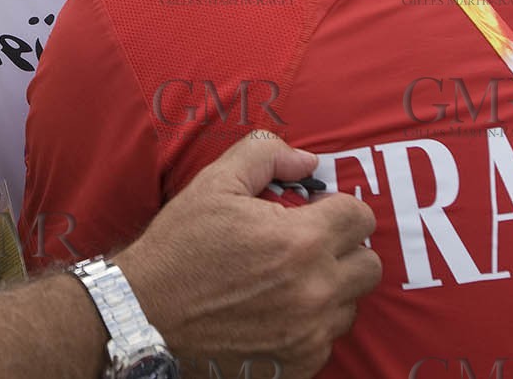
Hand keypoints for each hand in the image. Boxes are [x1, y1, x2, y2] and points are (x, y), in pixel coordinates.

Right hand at [114, 132, 379, 378]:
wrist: (144, 315)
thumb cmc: (179, 246)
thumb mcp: (214, 183)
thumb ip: (265, 155)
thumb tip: (308, 162)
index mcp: (300, 242)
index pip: (360, 217)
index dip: (337, 208)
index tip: (313, 213)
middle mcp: (314, 292)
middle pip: (368, 265)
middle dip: (343, 249)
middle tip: (305, 245)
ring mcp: (308, 335)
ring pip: (350, 305)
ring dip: (329, 289)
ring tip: (286, 280)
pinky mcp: (297, 365)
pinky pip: (327, 340)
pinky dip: (309, 325)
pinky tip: (274, 312)